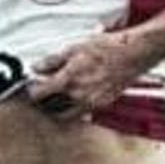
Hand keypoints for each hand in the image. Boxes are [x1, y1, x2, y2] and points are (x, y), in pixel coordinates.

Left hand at [25, 33, 153, 117]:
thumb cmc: (108, 49)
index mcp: (69, 80)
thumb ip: (52, 61)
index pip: (39, 95)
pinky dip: (74, 108)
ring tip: (57, 96)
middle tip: (42, 92)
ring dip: (57, 108)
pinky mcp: (100, 106)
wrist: (133, 55)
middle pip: (49, 108)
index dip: (32, 91)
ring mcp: (90, 103)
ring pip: (65, 114)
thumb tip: (36, 67)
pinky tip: (76, 96)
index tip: (32, 86)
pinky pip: (81, 113)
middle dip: (43, 102)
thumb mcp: (74, 49)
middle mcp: (78, 96)